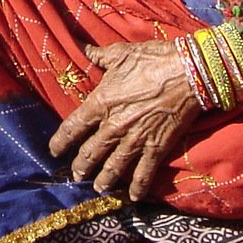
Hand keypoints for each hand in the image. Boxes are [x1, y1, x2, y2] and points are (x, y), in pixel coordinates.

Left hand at [47, 39, 202, 200]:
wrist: (189, 72)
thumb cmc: (153, 59)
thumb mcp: (120, 53)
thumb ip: (97, 55)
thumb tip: (79, 45)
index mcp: (101, 103)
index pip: (73, 127)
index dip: (61, 141)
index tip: (54, 151)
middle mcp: (114, 126)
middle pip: (91, 152)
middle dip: (81, 166)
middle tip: (76, 175)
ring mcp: (135, 139)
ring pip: (114, 166)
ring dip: (104, 179)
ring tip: (98, 188)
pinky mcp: (157, 147)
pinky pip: (144, 173)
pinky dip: (138, 187)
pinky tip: (134, 197)